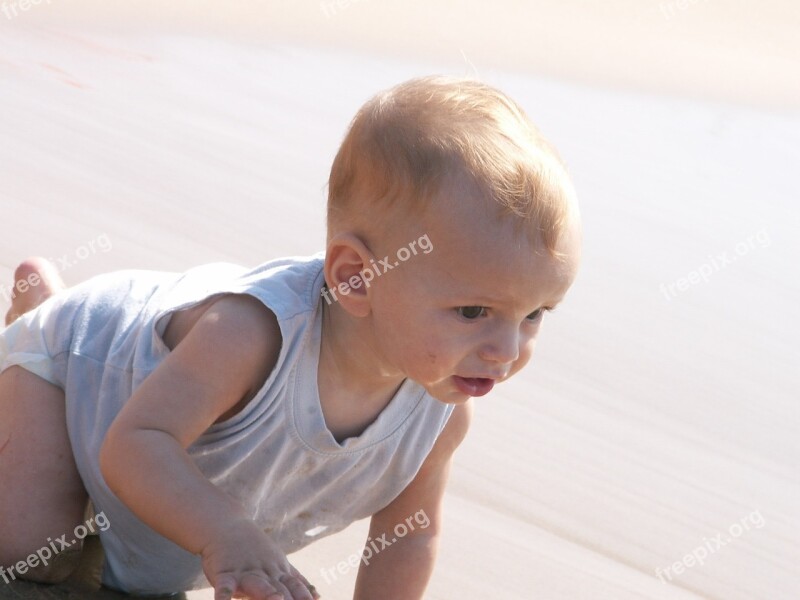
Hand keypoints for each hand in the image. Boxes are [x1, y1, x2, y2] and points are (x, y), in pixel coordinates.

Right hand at [201, 519, 319, 599]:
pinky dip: (223, 597)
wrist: (226, 526)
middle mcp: (265, 572)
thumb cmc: (255, 551)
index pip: (296, 587)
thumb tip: (319, 596)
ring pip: (258, 584)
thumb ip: (297, 581)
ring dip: (267, 594)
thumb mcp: (279, 564)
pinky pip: (224, 586)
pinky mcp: (224, 573)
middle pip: (280, 589)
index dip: (305, 597)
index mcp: (279, 572)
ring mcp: (245, 572)